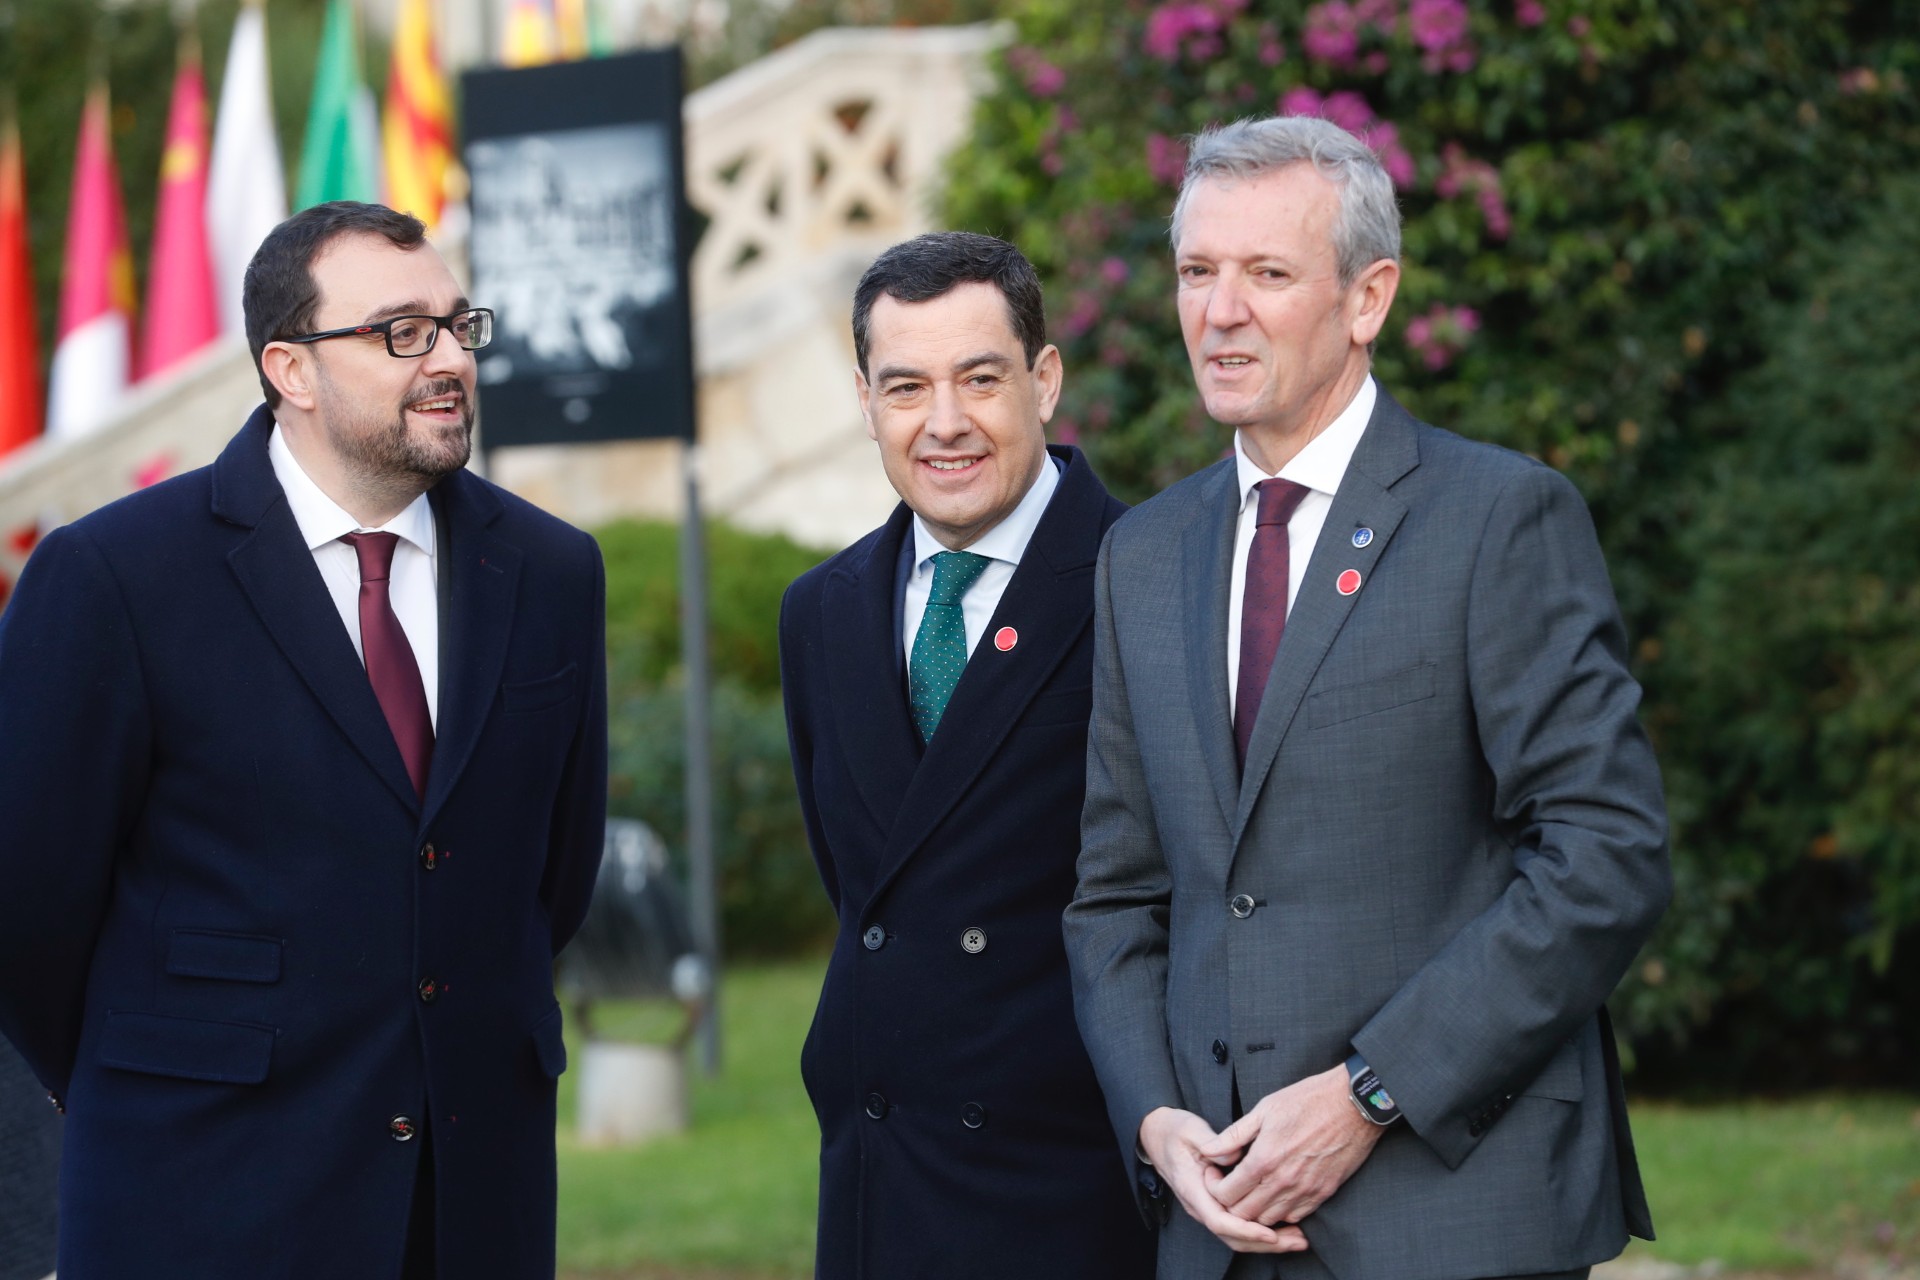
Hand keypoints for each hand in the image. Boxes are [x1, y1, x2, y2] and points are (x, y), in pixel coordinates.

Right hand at [1138, 1107, 1309, 1253]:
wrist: (1156, 1136)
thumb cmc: (1174, 1131)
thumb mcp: (1191, 1130)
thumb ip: (1213, 1142)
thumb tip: (1235, 1156)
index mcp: (1192, 1188)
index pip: (1219, 1220)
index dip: (1246, 1229)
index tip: (1271, 1233)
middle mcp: (1199, 1205)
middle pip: (1233, 1237)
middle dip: (1266, 1244)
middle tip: (1299, 1241)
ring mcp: (1207, 1208)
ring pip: (1237, 1237)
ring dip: (1268, 1242)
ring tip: (1299, 1240)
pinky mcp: (1216, 1206)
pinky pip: (1239, 1228)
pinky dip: (1262, 1232)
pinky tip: (1285, 1228)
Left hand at [1200, 1064, 1384, 1226]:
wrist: (1353, 1104)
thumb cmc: (1307, 1100)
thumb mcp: (1264, 1109)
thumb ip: (1233, 1135)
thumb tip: (1207, 1151)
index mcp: (1264, 1159)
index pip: (1226, 1194)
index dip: (1214, 1187)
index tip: (1215, 1175)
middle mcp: (1283, 1181)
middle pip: (1244, 1213)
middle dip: (1230, 1203)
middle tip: (1229, 1185)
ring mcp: (1305, 1190)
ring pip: (1268, 1220)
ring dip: (1255, 1211)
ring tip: (1251, 1191)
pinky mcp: (1323, 1193)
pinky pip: (1295, 1217)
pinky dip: (1281, 1213)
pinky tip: (1275, 1194)